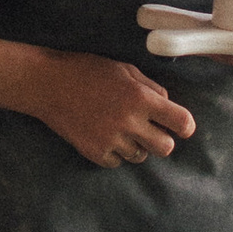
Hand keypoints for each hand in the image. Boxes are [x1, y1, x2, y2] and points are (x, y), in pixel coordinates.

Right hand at [34, 56, 197, 169]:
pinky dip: (115, 153)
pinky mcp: (94, 152)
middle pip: (166, 148)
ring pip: (140, 157)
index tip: (181, 127)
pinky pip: (117, 162)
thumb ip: (151, 87)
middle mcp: (129, 121)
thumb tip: (168, 105)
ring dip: (136, 145)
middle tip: (150, 130)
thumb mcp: (124, 69)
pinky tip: (104, 135)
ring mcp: (111, 139)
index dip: (185, 126)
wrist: (47, 83)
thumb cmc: (87, 70)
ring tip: (119, 128)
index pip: (181, 121)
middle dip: (162, 140)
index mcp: (140, 97)